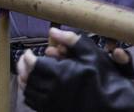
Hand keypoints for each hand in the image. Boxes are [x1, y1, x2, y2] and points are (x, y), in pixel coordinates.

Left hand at [18, 27, 133, 111]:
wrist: (111, 105)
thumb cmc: (103, 77)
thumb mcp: (91, 53)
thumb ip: (71, 39)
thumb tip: (52, 30)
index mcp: (60, 73)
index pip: (33, 64)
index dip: (28, 56)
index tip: (29, 51)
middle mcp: (52, 90)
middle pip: (27, 78)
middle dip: (23, 67)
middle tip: (24, 60)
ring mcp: (51, 103)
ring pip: (29, 92)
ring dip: (25, 80)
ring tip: (27, 73)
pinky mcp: (52, 111)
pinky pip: (33, 104)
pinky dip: (29, 94)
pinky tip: (34, 87)